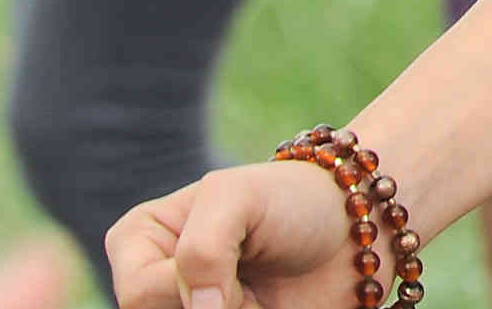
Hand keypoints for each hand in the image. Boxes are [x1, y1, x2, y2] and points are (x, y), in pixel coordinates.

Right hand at [107, 160, 355, 308]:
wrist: (354, 232)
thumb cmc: (293, 201)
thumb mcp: (239, 195)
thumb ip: (202, 248)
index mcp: (138, 240)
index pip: (138, 294)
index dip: (188, 285)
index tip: (240, 255)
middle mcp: (153, 288)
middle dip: (226, 307)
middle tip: (254, 284)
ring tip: (263, 298)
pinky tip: (272, 304)